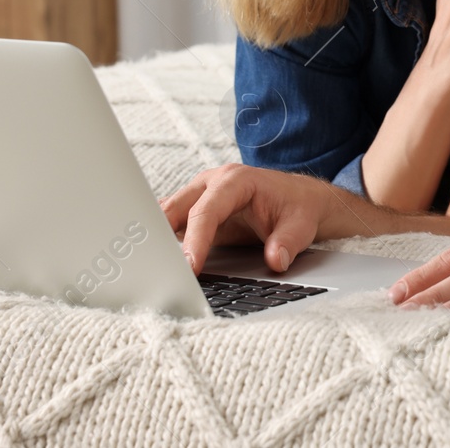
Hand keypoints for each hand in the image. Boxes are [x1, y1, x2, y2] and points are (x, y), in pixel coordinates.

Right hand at [160, 163, 341, 275]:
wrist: (301, 200)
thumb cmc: (298, 207)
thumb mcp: (301, 225)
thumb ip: (288, 242)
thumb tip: (276, 260)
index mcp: (235, 180)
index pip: (206, 211)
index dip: (195, 239)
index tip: (189, 266)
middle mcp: (212, 183)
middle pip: (176, 208)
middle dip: (162, 236)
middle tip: (156, 269)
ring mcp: (201, 195)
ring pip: (168, 214)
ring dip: (157, 238)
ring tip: (148, 267)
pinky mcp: (197, 210)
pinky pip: (172, 222)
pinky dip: (162, 239)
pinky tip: (155, 261)